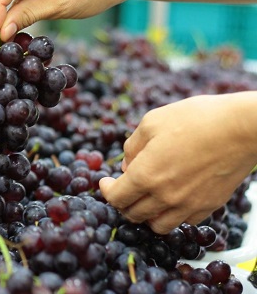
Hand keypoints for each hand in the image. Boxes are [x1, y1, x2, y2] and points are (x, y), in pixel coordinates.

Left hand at [99, 93, 256, 233]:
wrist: (240, 128)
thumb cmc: (195, 119)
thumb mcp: (151, 122)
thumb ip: (132, 146)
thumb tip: (127, 164)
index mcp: (145, 175)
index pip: (115, 198)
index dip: (106, 191)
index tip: (105, 182)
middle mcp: (164, 197)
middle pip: (132, 214)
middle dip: (122, 203)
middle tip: (123, 189)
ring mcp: (188, 205)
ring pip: (157, 226)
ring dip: (146, 215)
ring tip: (145, 199)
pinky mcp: (208, 207)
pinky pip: (183, 222)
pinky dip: (171, 216)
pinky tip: (171, 200)